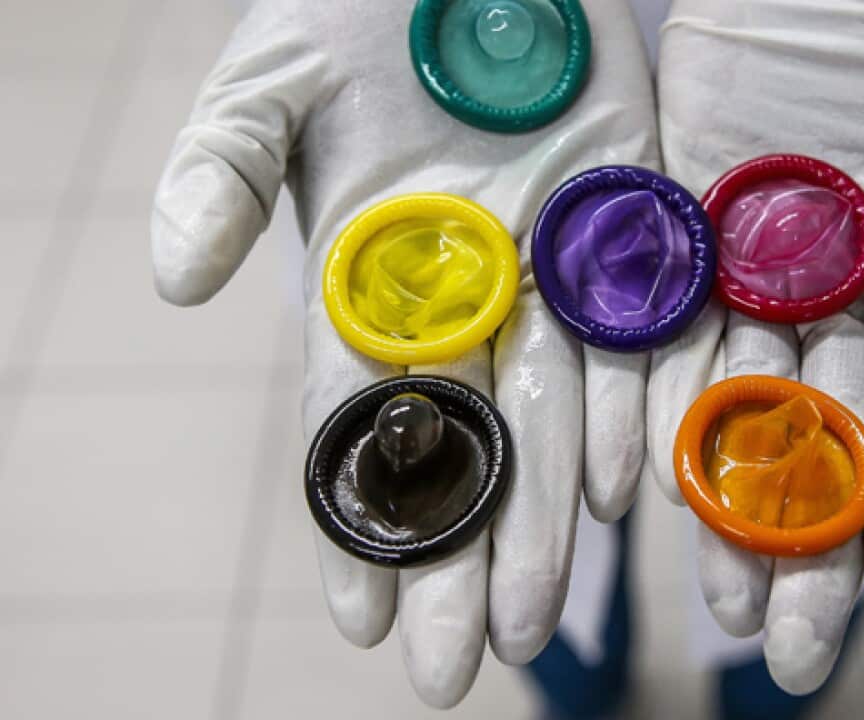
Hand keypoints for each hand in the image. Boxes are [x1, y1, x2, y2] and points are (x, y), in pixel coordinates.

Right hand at [150, 0, 654, 706]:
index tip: (364, 624)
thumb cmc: (354, 12)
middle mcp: (474, 300)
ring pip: (559, 417)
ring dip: (546, 520)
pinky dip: (634, 407)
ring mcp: (559, 269)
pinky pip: (644, 334)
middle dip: (462, 556)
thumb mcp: (268, 84)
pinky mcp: (638, 223)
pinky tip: (622, 492)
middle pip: (470, 448)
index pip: (361, 427)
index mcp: (380, 284)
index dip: (358, 525)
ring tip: (532, 618)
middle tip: (458, 664)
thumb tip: (174, 283)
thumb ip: (220, 175)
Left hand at [644, 0, 863, 693]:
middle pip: (826, 440)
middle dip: (813, 546)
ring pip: (735, 406)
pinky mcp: (675, 228)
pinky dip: (645, 403)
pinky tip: (636, 484)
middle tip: (792, 649)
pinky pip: (655, 328)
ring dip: (726, 503)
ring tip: (721, 599)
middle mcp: (839, 300)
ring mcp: (751, 271)